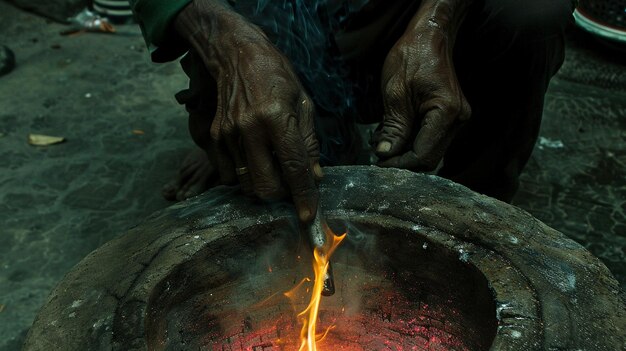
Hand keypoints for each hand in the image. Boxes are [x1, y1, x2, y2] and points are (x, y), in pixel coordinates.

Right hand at [175, 0, 320, 221]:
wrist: (236, 55)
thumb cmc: (277, 77)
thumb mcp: (303, 104)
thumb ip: (309, 143)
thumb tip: (314, 177)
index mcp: (277, 118)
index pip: (293, 167)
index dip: (303, 196)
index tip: (308, 218)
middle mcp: (250, 129)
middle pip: (265, 187)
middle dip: (281, 196)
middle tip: (290, 185)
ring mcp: (228, 134)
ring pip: (246, 185)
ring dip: (262, 185)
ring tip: (271, 167)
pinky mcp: (214, 137)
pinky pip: (229, 175)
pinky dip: (244, 176)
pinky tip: (253, 158)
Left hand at [374, 26, 470, 170]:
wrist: (429, 37)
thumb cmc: (412, 57)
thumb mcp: (396, 93)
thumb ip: (394, 127)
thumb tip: (385, 154)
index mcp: (446, 111)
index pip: (423, 153)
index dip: (399, 163)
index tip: (378, 163)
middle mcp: (457, 119)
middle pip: (429, 157)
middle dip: (402, 161)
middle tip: (377, 157)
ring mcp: (456, 119)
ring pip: (429, 150)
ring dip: (405, 152)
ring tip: (381, 143)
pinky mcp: (448, 117)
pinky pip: (430, 138)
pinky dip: (410, 141)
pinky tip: (392, 134)